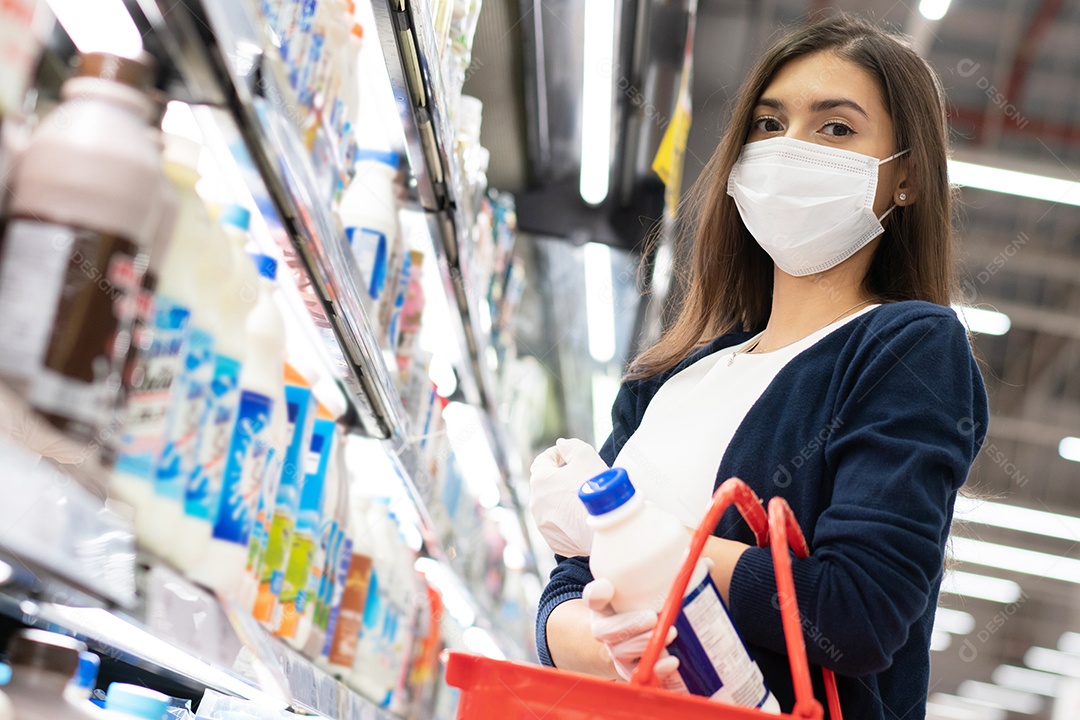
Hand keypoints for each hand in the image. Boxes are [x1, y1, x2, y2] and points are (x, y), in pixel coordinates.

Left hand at [529, 438, 608, 556]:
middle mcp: (535, 502)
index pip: (543, 460)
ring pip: (552, 506)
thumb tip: (562, 445)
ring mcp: (543, 524)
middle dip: (562, 479)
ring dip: (564, 500)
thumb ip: (572, 446)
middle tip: (582, 478)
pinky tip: (585, 517)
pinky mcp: (553, 541)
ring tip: (585, 500)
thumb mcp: (586, 456)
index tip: (569, 455)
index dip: (557, 454)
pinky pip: (559, 525)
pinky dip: (568, 520)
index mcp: (540, 480)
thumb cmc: (595, 489)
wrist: (606, 527)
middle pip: (547, 484)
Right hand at [583, 578, 680, 683]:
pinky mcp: (631, 671)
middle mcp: (605, 629)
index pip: (593, 597)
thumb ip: (670, 575)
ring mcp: (616, 652)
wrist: (634, 640)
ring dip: (643, 644)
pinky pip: (636, 675)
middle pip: (604, 631)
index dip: (597, 594)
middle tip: (653, 617)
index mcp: (605, 605)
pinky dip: (655, 670)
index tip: (606, 587)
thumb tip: (706, 565)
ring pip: (620, 653)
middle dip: (628, 625)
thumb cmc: (644, 608)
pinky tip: (672, 661)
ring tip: (669, 634)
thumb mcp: (650, 589)